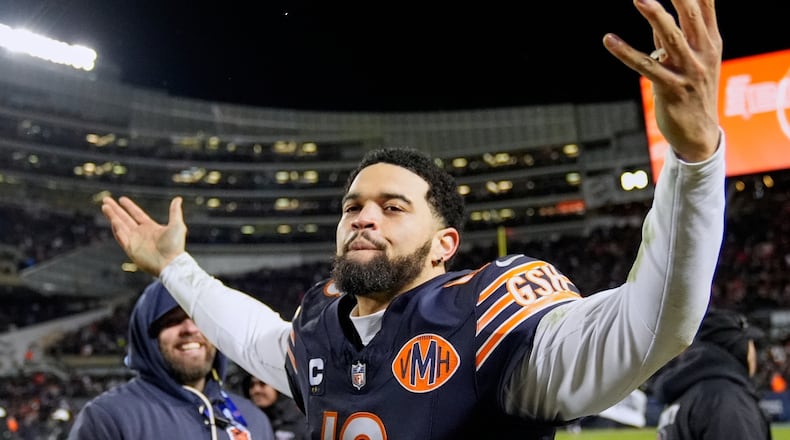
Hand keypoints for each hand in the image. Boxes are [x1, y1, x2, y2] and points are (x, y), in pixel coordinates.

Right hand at [101, 196, 186, 275]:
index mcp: (150, 227)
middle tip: (105, 200)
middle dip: (115, 210)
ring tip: (104, 207)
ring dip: (112, 216)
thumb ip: (175, 211)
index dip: (129, 207)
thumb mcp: (177, 225)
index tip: (121, 199)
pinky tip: (113, 220)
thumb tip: (178, 199)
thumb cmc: (175, 246)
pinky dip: (116, 229)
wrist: (171, 263)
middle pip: (124, 218)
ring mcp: (134, 241)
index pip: (137, 214)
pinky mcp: (130, 249)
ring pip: (120, 226)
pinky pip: (121, 237)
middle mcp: (141, 233)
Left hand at [603, 0, 721, 161]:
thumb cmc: (693, 92)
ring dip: (655, 16)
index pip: (706, 7)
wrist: (699, 134)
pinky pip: (646, 67)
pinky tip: (609, 40)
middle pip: (692, 17)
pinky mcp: (671, 90)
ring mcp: (689, 72)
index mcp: (711, 42)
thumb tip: (655, 12)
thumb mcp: (691, 60)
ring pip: (672, 38)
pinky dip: (626, 53)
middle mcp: (704, 54)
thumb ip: (672, 36)